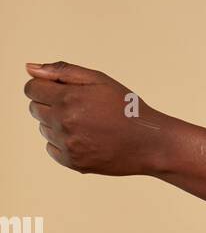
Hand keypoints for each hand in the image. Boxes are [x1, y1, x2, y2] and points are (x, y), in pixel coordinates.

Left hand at [23, 61, 169, 175]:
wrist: (149, 143)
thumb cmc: (127, 108)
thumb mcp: (99, 80)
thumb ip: (62, 72)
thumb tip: (30, 69)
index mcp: (68, 99)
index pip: (31, 89)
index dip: (44, 87)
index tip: (60, 90)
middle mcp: (64, 123)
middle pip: (35, 109)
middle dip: (50, 104)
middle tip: (78, 107)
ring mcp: (68, 145)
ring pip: (43, 129)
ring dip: (57, 124)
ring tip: (86, 124)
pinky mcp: (73, 163)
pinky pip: (52, 149)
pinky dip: (63, 143)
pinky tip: (85, 138)